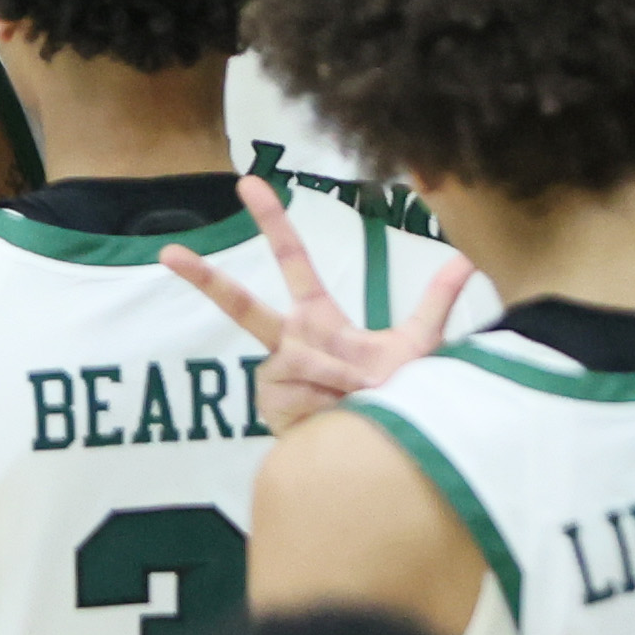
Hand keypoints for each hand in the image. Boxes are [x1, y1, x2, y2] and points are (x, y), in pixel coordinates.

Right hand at [158, 177, 474, 433]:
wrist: (381, 452)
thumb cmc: (394, 397)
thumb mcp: (418, 345)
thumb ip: (435, 301)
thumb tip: (467, 258)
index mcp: (316, 317)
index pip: (291, 260)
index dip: (271, 220)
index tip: (248, 182)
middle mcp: (288, 341)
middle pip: (241, 306)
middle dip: (204, 279)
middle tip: (167, 252)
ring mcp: (275, 372)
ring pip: (298, 357)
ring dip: (338, 375)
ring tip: (361, 394)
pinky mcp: (270, 402)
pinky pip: (296, 387)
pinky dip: (325, 398)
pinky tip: (334, 414)